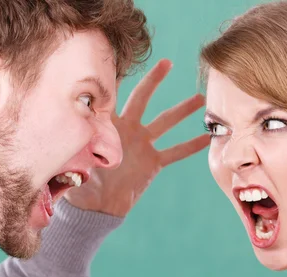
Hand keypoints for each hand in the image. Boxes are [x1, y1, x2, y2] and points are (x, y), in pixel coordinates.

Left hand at [65, 59, 209, 216]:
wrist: (96, 208)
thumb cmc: (81, 182)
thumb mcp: (79, 158)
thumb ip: (84, 140)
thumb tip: (81, 124)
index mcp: (106, 125)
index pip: (110, 96)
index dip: (115, 79)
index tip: (121, 57)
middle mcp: (126, 129)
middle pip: (142, 99)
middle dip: (154, 81)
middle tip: (167, 63)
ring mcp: (141, 144)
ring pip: (165, 122)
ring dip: (183, 110)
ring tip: (201, 98)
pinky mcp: (152, 162)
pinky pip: (175, 152)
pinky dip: (190, 146)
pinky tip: (208, 138)